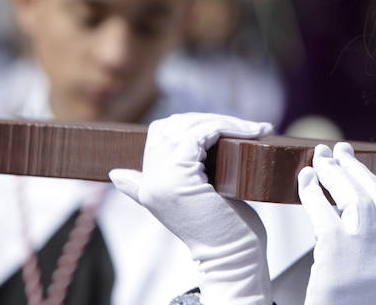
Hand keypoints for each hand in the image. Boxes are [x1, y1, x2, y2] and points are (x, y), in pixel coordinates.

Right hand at [109, 113, 273, 304]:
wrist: (231, 254)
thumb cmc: (224, 226)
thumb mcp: (195, 195)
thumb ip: (171, 179)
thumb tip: (121, 173)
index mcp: (148, 185)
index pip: (161, 134)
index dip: (194, 124)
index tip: (228, 128)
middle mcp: (148, 180)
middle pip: (173, 126)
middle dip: (211, 120)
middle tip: (246, 126)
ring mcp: (161, 178)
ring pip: (187, 127)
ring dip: (224, 121)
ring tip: (253, 129)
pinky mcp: (180, 176)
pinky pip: (199, 134)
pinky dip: (226, 127)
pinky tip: (249, 132)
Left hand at [298, 142, 375, 304]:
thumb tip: (365, 248)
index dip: (374, 187)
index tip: (361, 172)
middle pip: (375, 195)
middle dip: (357, 169)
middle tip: (339, 150)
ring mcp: (365, 247)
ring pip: (352, 195)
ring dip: (335, 171)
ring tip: (319, 156)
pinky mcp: (337, 249)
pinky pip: (323, 210)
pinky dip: (312, 191)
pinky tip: (303, 181)